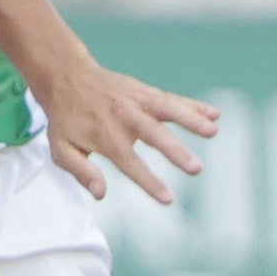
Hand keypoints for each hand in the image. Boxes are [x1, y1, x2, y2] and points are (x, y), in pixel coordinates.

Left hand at [35, 64, 217, 206]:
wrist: (67, 76)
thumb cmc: (66, 119)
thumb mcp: (61, 149)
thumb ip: (81, 172)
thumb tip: (101, 194)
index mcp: (105, 136)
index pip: (130, 163)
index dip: (149, 182)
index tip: (169, 199)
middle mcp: (124, 117)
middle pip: (153, 135)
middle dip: (175, 151)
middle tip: (196, 168)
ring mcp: (137, 101)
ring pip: (168, 110)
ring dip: (192, 120)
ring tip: (214, 130)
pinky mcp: (146, 92)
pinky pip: (172, 100)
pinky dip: (193, 106)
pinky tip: (215, 114)